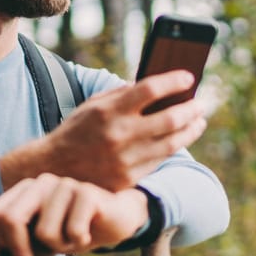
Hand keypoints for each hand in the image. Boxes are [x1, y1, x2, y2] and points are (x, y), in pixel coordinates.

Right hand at [0, 70, 207, 191]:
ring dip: (191, 129)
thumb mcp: (93, 105)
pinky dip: (174, 146)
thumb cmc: (78, 131)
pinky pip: (160, 160)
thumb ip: (122, 94)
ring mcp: (125, 160)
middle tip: (202, 102)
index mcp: (109, 111)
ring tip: (199, 120)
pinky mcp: (128, 178)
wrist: (54, 169)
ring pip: (172, 143)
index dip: (174, 80)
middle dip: (191, 108)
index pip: (150, 89)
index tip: (189, 76)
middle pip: (169, 118)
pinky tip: (181, 137)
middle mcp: (119, 135)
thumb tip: (155, 85)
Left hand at [0, 173, 148, 255]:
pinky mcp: (86, 193)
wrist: (116, 218)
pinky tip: (88, 233)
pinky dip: (79, 242)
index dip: (2, 239)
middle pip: (11, 218)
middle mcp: (43, 182)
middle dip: (19, 248)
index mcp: (27, 189)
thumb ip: (20, 238)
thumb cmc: (77, 227)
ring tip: (73, 238)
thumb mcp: (44, 237)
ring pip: (44, 232)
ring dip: (60, 246)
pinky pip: (71, 231)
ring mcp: (65, 185)